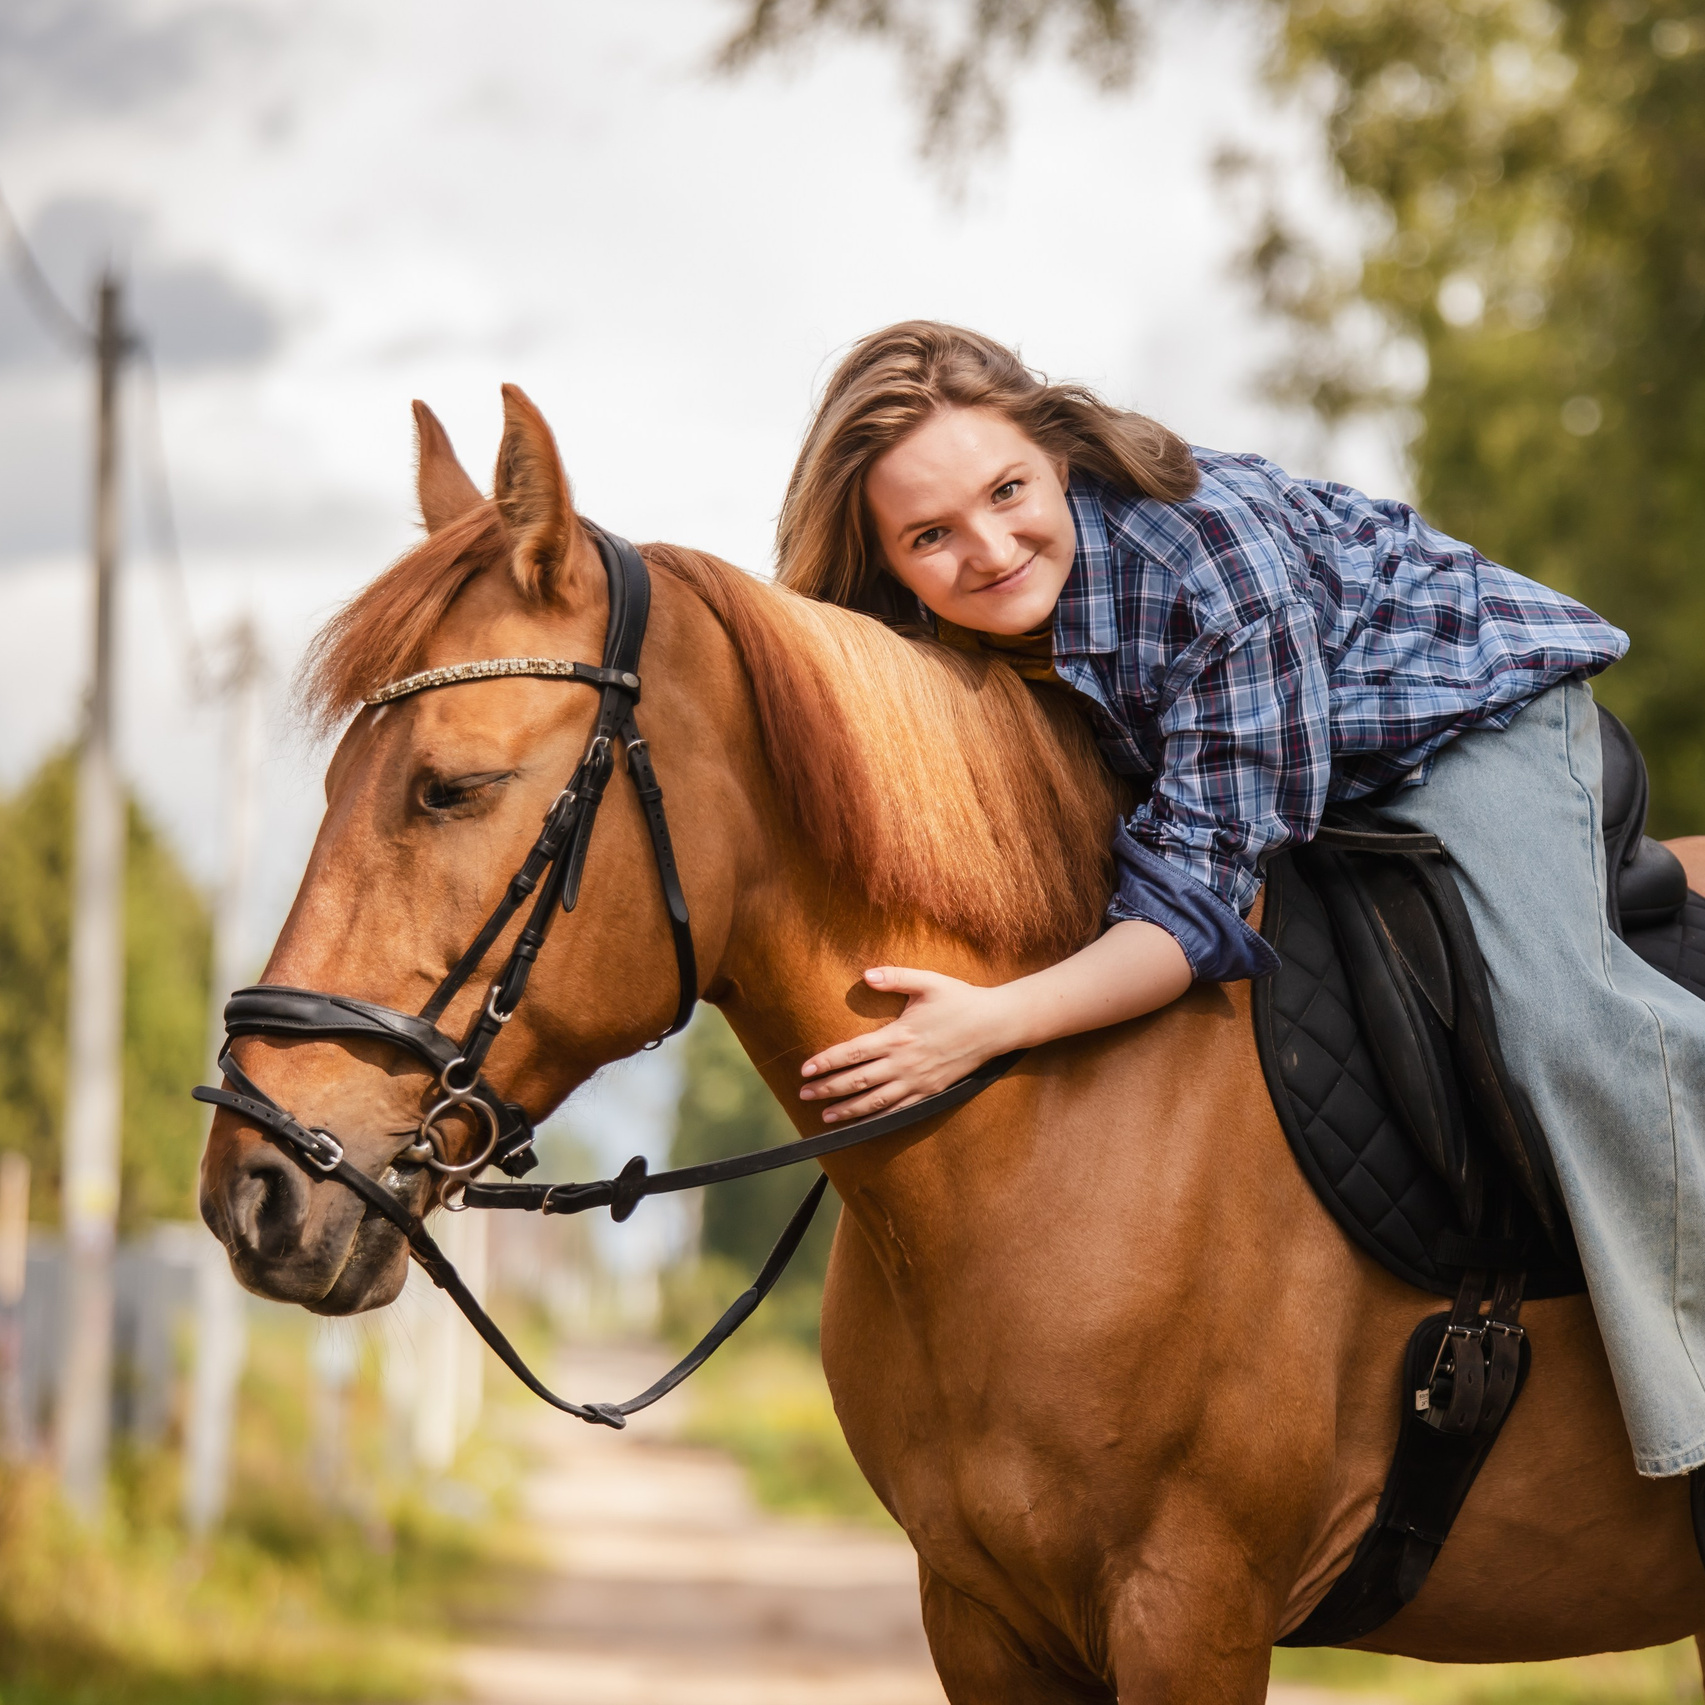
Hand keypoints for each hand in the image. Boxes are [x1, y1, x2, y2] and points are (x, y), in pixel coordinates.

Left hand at [799, 966, 1012, 1123]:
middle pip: (857, 1081)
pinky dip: (877, 1119)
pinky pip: (898, 1110)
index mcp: (899, 1036)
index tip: (805, 1070)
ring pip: (875, 1102)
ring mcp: (917, 1081)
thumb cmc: (961, 1000)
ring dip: (848, 1110)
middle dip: (828, 1089)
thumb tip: (866, 974)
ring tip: (825, 1116)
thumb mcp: (928, 981)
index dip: (826, 1062)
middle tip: (803, 1095)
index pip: (853, 1053)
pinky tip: (863, 1124)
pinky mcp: (930, 1092)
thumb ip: (895, 977)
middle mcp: (904, 1063)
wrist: (995, 1025)